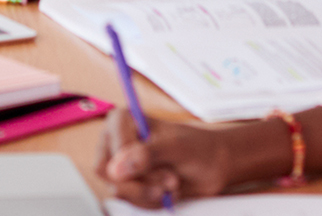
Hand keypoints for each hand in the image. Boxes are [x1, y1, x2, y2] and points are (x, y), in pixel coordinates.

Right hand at [97, 111, 250, 206]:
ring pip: (119, 189)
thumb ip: (146, 155)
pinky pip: (130, 200)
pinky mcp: (129, 183)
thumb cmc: (198, 148)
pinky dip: (151, 201)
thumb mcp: (175, 148)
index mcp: (121, 121)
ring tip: (173, 183)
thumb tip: (117, 168)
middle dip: (142, 183)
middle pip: (108, 172)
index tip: (162, 171)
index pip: (111, 150)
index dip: (134, 166)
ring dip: (149, 193)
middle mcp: (116, 141)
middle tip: (170, 181)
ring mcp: (121, 164)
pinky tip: (167, 191)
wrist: (213, 165)